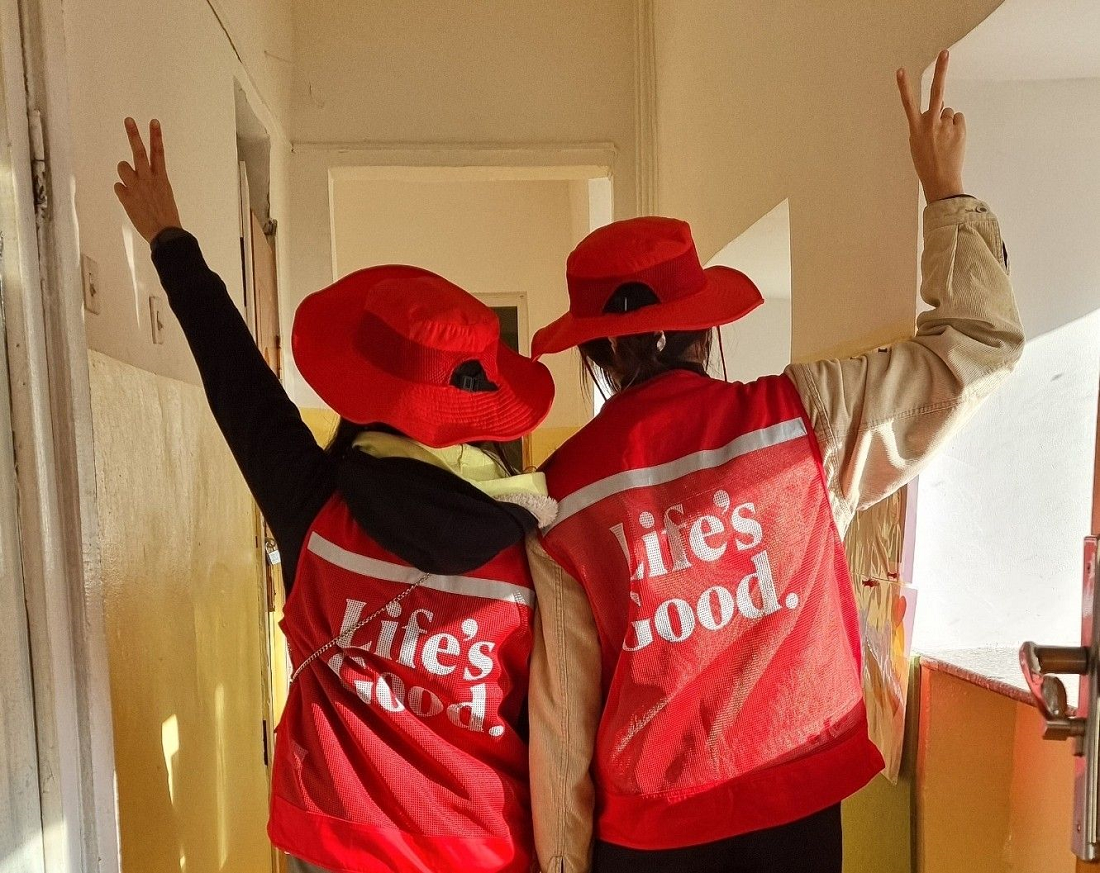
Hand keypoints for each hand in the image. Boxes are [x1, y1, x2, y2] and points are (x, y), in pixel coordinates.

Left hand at [113, 118, 181, 242]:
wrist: (165, 234)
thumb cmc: (166, 216)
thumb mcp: (165, 195)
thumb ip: (152, 181)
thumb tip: (135, 175)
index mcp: (162, 179)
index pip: (159, 153)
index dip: (156, 136)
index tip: (154, 121)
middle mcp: (149, 179)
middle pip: (139, 152)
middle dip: (134, 135)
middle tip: (128, 120)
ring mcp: (137, 187)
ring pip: (122, 167)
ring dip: (125, 173)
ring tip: (132, 185)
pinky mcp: (126, 197)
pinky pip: (118, 187)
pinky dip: (123, 192)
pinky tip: (131, 202)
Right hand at [897, 50, 965, 201]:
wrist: (940, 181)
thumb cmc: (926, 164)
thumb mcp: (918, 144)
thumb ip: (926, 123)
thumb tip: (941, 104)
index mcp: (915, 129)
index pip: (908, 103)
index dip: (904, 86)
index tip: (900, 70)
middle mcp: (930, 124)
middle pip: (936, 92)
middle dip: (941, 70)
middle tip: (945, 52)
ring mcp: (946, 126)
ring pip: (948, 112)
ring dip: (947, 122)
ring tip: (944, 141)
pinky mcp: (959, 129)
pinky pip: (958, 120)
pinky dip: (956, 128)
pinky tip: (952, 141)